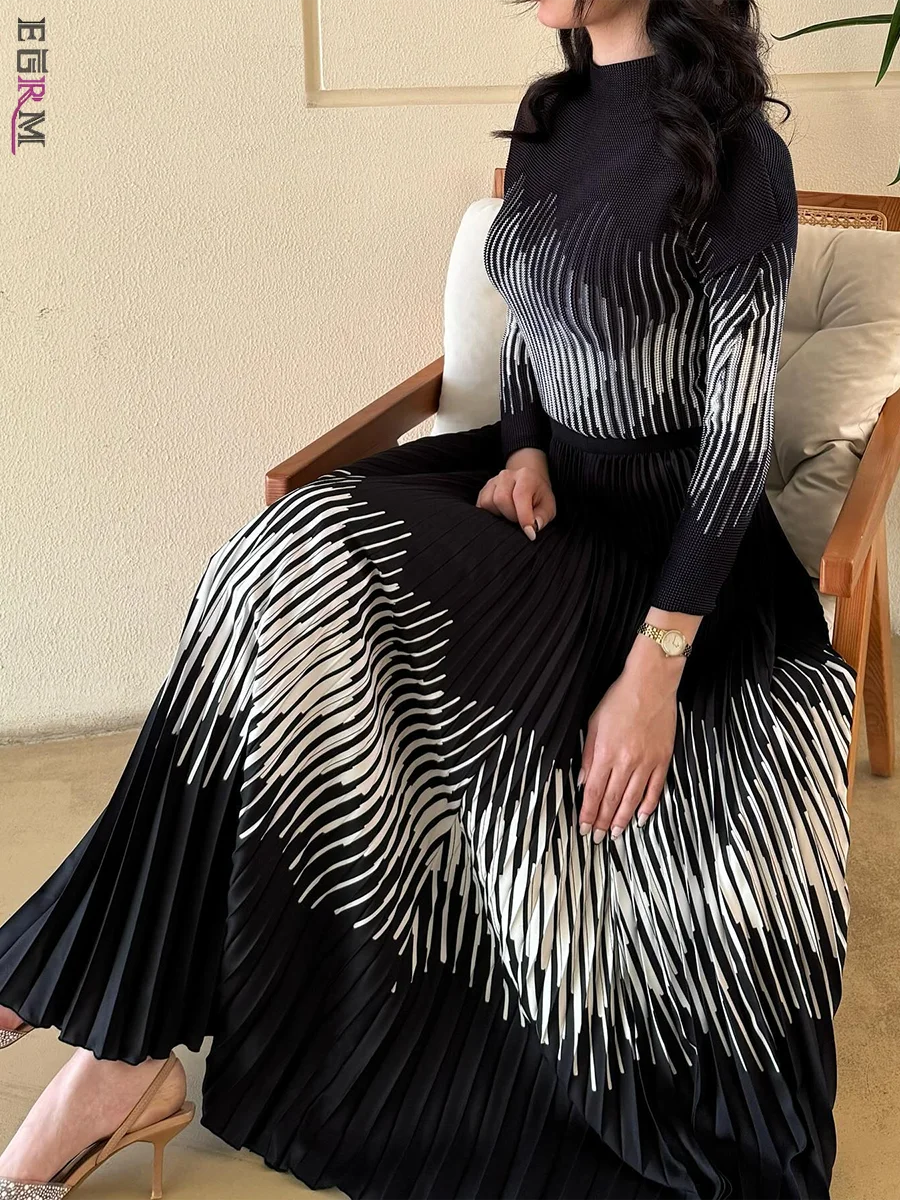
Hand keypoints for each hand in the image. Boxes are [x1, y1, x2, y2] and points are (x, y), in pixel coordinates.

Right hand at [475, 448, 556, 539]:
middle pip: (501, 499)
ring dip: (500, 515)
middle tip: (520, 520)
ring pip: (488, 503)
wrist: (528, 485)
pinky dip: (491, 514)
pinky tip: (502, 513)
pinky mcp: (483, 490)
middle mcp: (507, 475)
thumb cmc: (539, 498)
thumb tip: (534, 527)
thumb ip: (543, 516)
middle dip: (511, 516)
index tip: (529, 533)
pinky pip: (481, 506)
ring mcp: (493, 482)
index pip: (520, 495)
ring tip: (511, 515)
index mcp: (526, 476)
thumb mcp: (548, 506)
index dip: (524, 517)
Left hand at [577, 645, 680, 841]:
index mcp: (605, 752)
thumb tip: (584, 781)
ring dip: (623, 820)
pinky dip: (648, 806)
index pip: (594, 792)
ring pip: (633, 799)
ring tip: (615, 835)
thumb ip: (588, 754)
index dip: (588, 813)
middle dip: (602, 822)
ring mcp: (647, 762)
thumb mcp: (594, 723)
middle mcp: (626, 762)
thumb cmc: (620, 700)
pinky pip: (655, 789)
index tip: (583, 828)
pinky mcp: (663, 759)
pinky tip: (642, 819)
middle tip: (596, 839)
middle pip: (612, 800)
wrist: (651, 684)